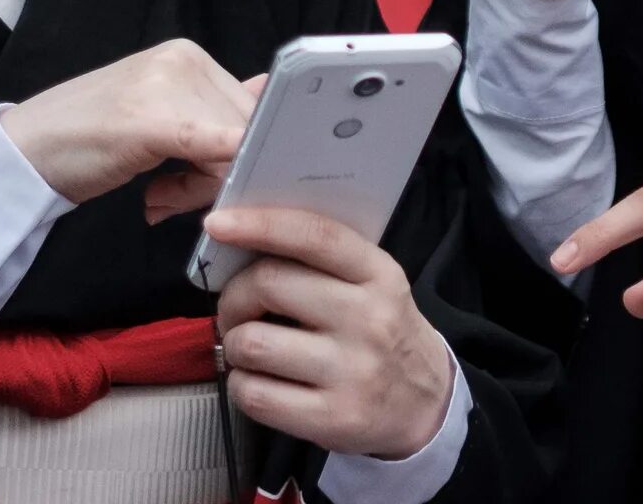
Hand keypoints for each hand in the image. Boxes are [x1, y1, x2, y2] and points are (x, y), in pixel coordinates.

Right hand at [0, 39, 256, 206]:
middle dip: (225, 172)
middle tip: (177, 198)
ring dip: (203, 187)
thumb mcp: (161, 122)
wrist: (26, 149)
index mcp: (190, 57)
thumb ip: (212, 119)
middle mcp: (185, 59)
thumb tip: (268, 120)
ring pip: (230, 145)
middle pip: (245, 126)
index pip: (250, 107)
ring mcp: (168, 83)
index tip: (231, 182)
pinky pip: (209, 146)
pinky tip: (184, 194)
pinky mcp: (151, 118)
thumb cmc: (92, 142)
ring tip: (159, 198)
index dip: (247, 151)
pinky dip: (215, 173)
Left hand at [208, 206, 454, 461]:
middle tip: (237, 310)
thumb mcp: (373, 284)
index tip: (217, 223)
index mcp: (378, 274)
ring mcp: (351, 372)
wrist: (425, 404)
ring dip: (235, 343)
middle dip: (235, 296)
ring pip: (252, 342)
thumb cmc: (382, 332)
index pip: (314, 235)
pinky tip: (257, 381)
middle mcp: (369, 319)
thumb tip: (243, 242)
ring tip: (250, 348)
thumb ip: (322, 261)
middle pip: (269, 283)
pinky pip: (254, 394)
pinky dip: (240, 385)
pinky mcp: (332, 419)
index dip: (260, 224)